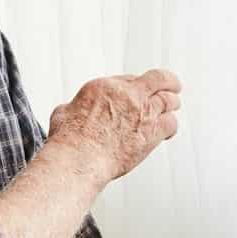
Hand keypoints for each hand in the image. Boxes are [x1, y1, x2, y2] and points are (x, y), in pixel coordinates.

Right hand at [46, 68, 182, 181]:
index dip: (135, 86)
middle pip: (158, 79)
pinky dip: (171, 127)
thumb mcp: (63, 113)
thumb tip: (69, 111)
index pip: (130, 79)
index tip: (137, 93)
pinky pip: (171, 123)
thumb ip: (73, 108)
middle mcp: (127, 94)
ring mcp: (143, 111)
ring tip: (173, 107)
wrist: (79, 158)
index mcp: (105, 86)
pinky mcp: (152, 131)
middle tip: (173, 85)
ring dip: (172, 103)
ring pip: (169, 100)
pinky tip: (169, 131)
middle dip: (168, 81)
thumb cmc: (69, 140)